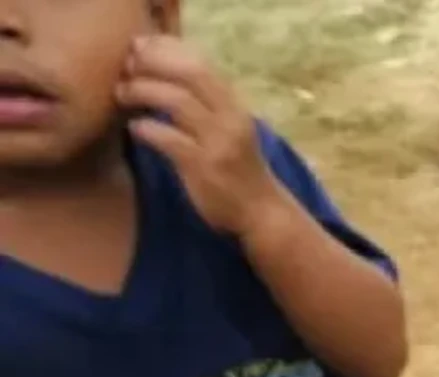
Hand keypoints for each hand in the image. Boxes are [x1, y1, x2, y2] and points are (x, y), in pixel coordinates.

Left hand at [117, 36, 284, 238]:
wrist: (261, 212)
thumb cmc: (238, 168)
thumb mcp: (228, 128)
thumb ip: (204, 102)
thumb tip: (163, 73)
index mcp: (234, 105)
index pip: (199, 62)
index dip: (165, 48)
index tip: (139, 46)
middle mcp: (230, 118)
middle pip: (188, 74)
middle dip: (151, 64)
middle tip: (125, 67)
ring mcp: (218, 143)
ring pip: (176, 101)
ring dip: (141, 91)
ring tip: (122, 94)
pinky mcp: (203, 168)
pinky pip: (167, 139)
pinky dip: (145, 128)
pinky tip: (134, 128)